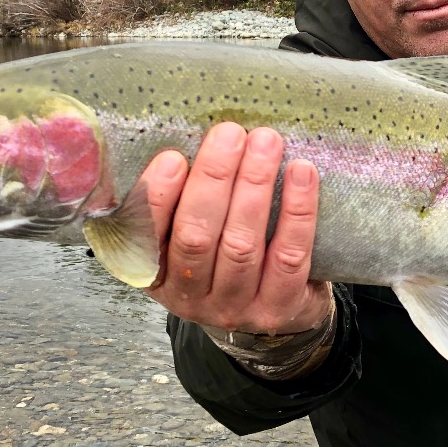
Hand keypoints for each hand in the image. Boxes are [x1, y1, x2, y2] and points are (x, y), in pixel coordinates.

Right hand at [136, 122, 332, 332]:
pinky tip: (301, 172)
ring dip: (254, 186)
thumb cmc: (224, 258)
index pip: (146, 236)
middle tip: (230, 133)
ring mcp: (234, 307)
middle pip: (197, 237)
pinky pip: (289, 256)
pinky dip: (297, 211)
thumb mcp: (185, 239)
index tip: (172, 157)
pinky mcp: (278, 309)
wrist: (274, 314)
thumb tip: (184, 135)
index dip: (157, 198)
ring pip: (242, 244)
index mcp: (155, 275)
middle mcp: (189, 296)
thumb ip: (178, 201)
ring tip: (266, 142)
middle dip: (213, 179)